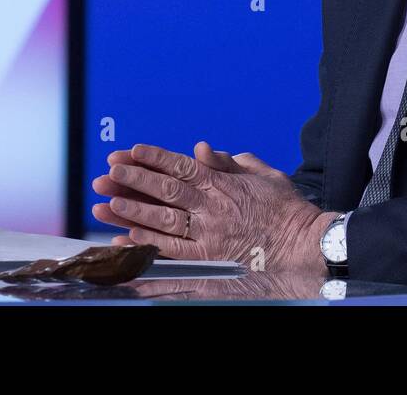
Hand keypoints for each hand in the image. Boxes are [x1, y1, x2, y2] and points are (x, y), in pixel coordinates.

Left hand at [91, 142, 336, 275]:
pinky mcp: (207, 257)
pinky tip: (126, 234)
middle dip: (134, 181)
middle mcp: (212, 208)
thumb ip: (230, 161)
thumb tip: (202, 148)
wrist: (301, 244)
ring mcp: (207, 234)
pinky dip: (147, 242)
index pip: (181, 167)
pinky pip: (170, 249)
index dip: (154, 158)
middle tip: (108, 173)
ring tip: (106, 203)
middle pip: (165, 191)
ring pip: (162, 220)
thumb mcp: (262, 173)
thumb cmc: (284, 207)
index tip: (132, 150)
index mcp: (223, 184)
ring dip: (131, 211)